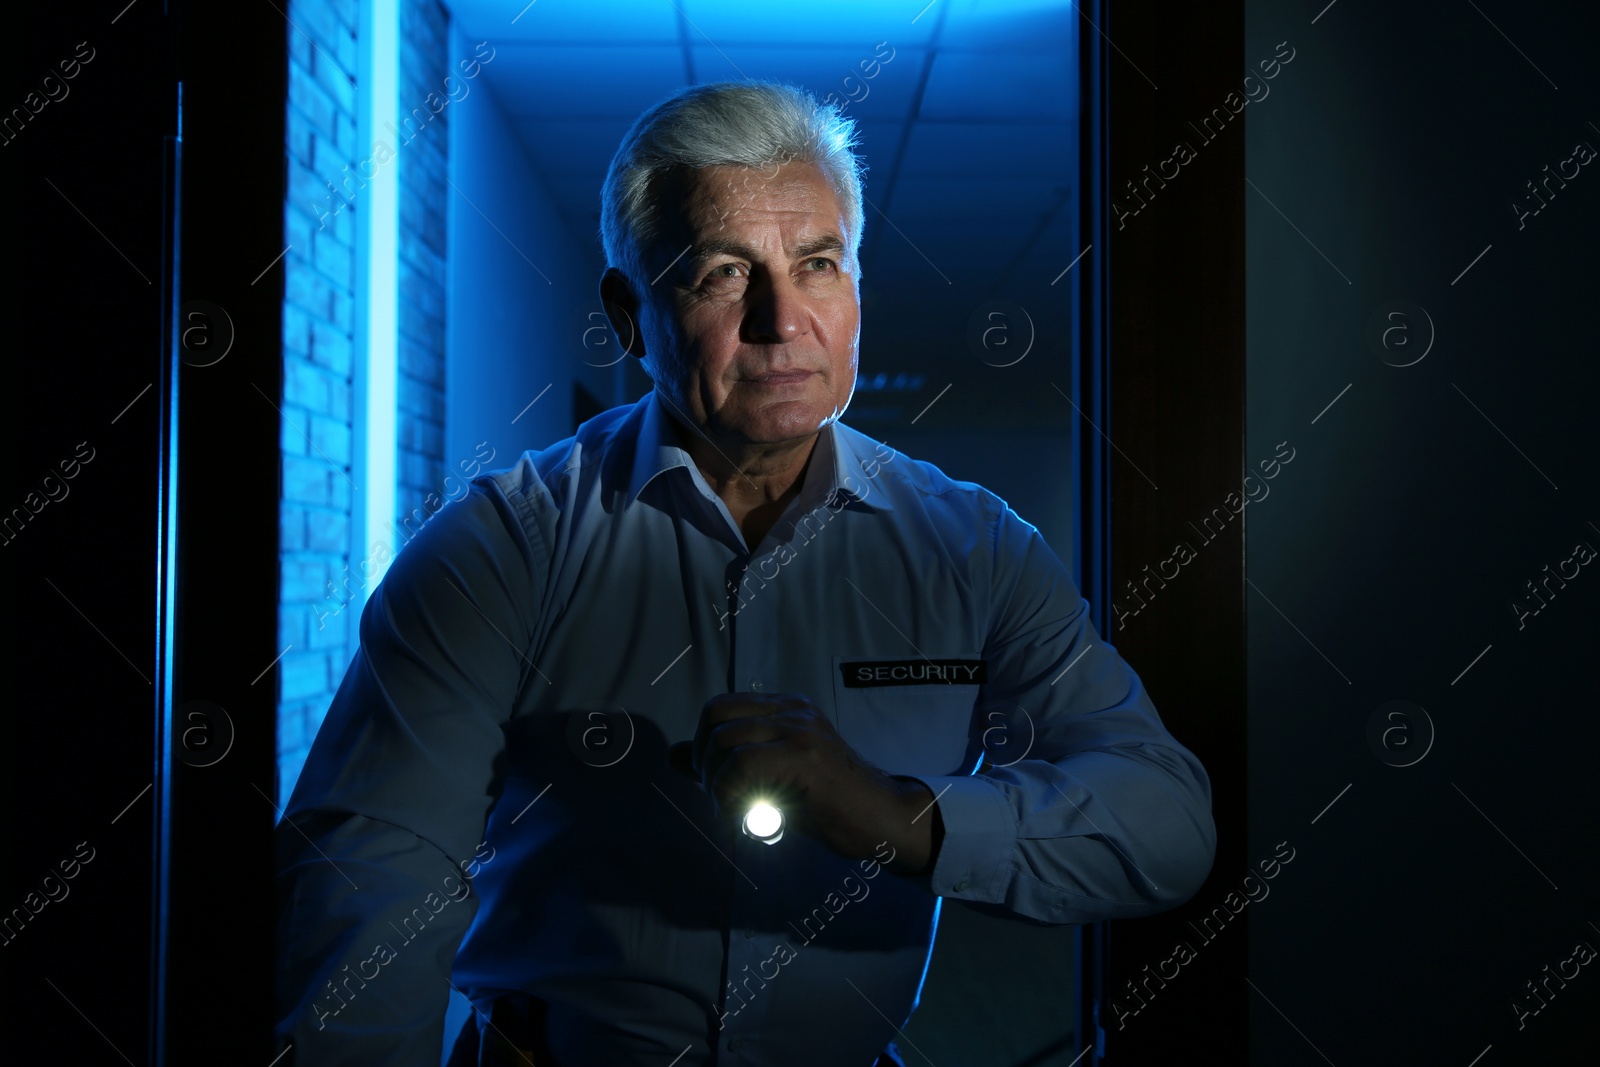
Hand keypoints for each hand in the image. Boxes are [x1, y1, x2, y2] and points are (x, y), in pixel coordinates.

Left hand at [667, 692, 941, 873]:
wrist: (884, 820)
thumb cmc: (829, 806)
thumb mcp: (770, 779)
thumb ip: (725, 764)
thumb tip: (673, 755)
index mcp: (787, 708)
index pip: (719, 707)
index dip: (703, 746)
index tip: (715, 784)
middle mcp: (793, 710)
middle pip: (715, 718)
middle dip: (704, 764)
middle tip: (723, 801)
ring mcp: (801, 730)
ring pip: (725, 742)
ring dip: (718, 786)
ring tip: (738, 813)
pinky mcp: (806, 757)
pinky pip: (743, 766)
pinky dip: (732, 796)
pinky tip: (748, 819)